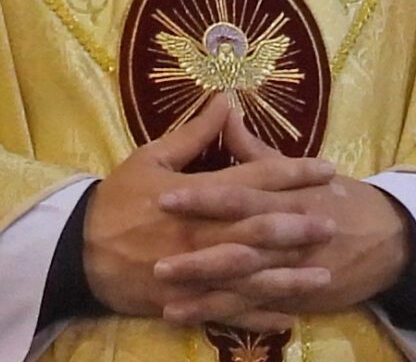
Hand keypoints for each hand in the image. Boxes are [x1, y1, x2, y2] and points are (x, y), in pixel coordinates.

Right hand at [83, 97, 334, 320]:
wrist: (80, 251)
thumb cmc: (118, 198)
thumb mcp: (152, 157)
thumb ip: (195, 133)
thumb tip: (226, 100)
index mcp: (197, 194)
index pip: (255, 179)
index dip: (293, 173)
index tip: (325, 168)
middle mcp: (204, 234)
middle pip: (261, 228)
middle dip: (300, 223)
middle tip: (334, 219)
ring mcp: (197, 272)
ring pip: (252, 274)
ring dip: (289, 273)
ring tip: (323, 272)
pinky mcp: (188, 300)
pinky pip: (230, 311)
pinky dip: (259, 315)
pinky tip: (288, 316)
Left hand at [155, 111, 411, 328]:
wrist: (390, 238)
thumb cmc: (337, 196)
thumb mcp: (300, 170)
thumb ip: (256, 150)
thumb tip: (225, 111)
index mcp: (286, 197)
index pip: (240, 195)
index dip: (203, 198)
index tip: (164, 197)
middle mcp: (288, 236)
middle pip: (238, 245)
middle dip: (198, 254)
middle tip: (155, 256)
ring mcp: (293, 272)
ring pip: (244, 284)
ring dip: (205, 290)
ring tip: (165, 292)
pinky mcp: (297, 299)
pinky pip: (256, 309)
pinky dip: (225, 314)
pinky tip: (190, 316)